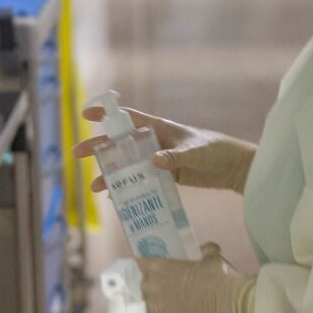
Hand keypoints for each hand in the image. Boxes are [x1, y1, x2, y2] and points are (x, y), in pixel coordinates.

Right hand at [74, 104, 257, 193]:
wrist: (235, 168)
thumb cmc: (218, 151)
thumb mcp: (197, 152)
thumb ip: (175, 156)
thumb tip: (153, 161)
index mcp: (160, 128)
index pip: (129, 118)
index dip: (108, 115)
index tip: (87, 114)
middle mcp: (155, 143)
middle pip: (121, 144)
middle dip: (99, 149)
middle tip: (77, 154)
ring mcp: (159, 160)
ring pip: (129, 166)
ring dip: (112, 174)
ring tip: (96, 187)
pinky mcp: (166, 177)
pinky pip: (142, 182)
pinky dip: (130, 189)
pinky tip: (118, 198)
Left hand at [139, 242, 254, 312]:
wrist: (229, 304)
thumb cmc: (218, 276)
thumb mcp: (211, 257)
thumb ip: (204, 250)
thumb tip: (205, 248)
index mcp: (157, 268)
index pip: (140, 264)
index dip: (147, 266)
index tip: (154, 268)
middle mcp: (150, 289)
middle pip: (144, 287)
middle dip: (154, 287)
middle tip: (169, 288)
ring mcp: (155, 311)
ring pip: (150, 308)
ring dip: (158, 306)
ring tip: (174, 307)